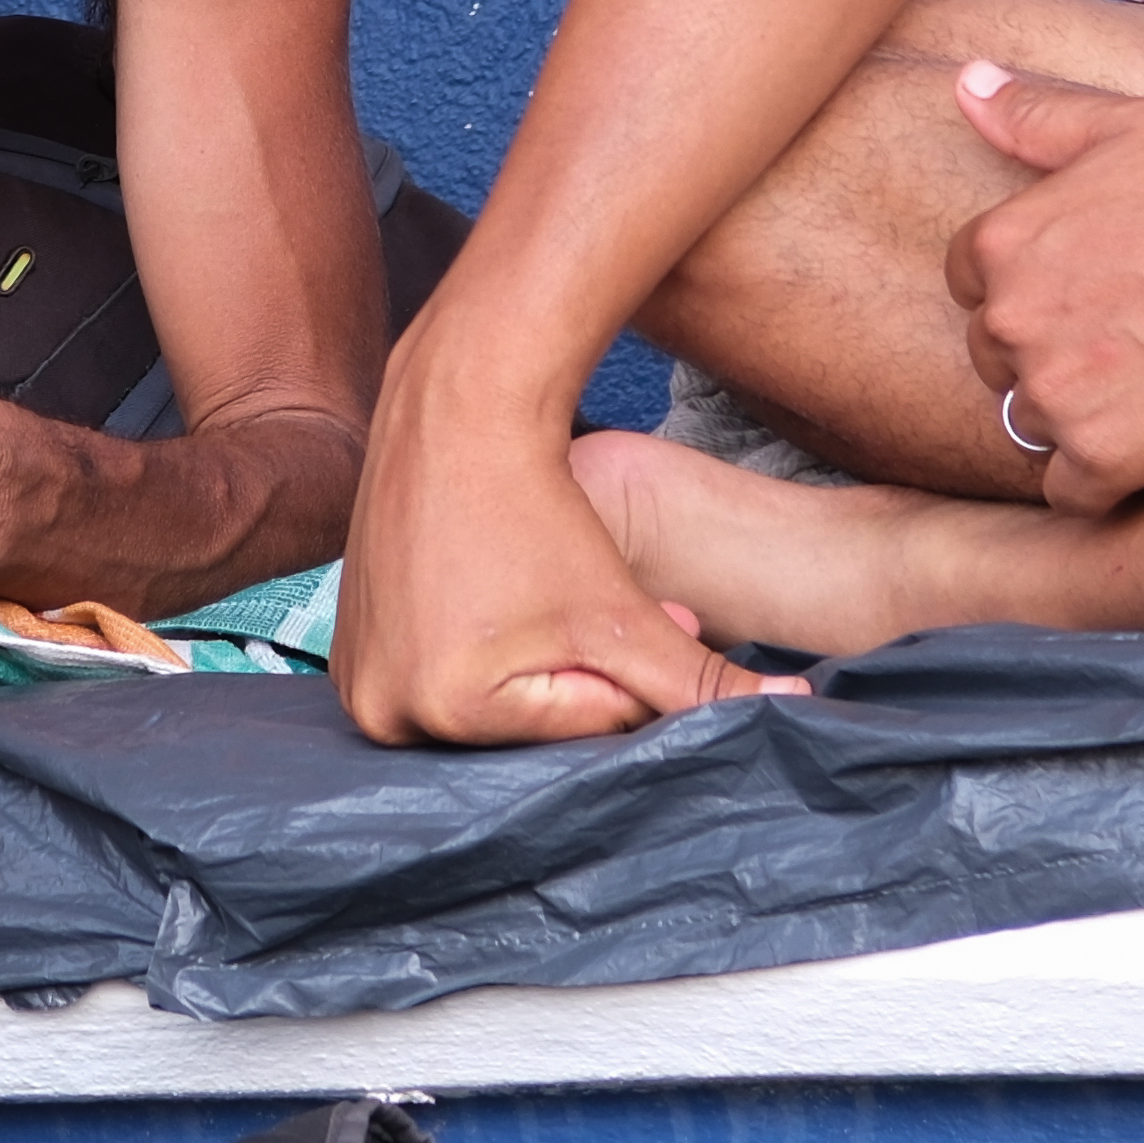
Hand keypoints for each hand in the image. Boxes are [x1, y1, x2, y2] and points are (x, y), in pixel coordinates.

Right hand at [333, 353, 741, 743]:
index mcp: (443, 714)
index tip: (634, 616)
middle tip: (599, 605)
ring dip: (533, 660)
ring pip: (483, 698)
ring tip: (549, 592)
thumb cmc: (538, 508)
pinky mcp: (350, 641)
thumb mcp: (621, 610)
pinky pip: (437, 668)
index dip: (623, 679)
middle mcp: (381, 708)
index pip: (572, 732)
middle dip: (579, 675)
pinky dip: (479, 643)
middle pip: (522, 725)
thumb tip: (794, 712)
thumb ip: (701, 679)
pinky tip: (498, 587)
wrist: (457, 410)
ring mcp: (353, 674)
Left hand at [944, 59, 1143, 500]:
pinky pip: (1070, 492)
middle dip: (1046, 351)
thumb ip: (1032, 114)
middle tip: (1124, 337)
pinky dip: (1102, 477)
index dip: (1027, 289)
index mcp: (1003, 244)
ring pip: (1032, 424)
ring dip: (1075, 413)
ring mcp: (1057, 396)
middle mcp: (1013, 322)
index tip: (1085, 290)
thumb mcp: (1122, 127)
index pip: (971, 286)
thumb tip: (966, 83)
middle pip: (996, 358)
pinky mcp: (1106, 458)